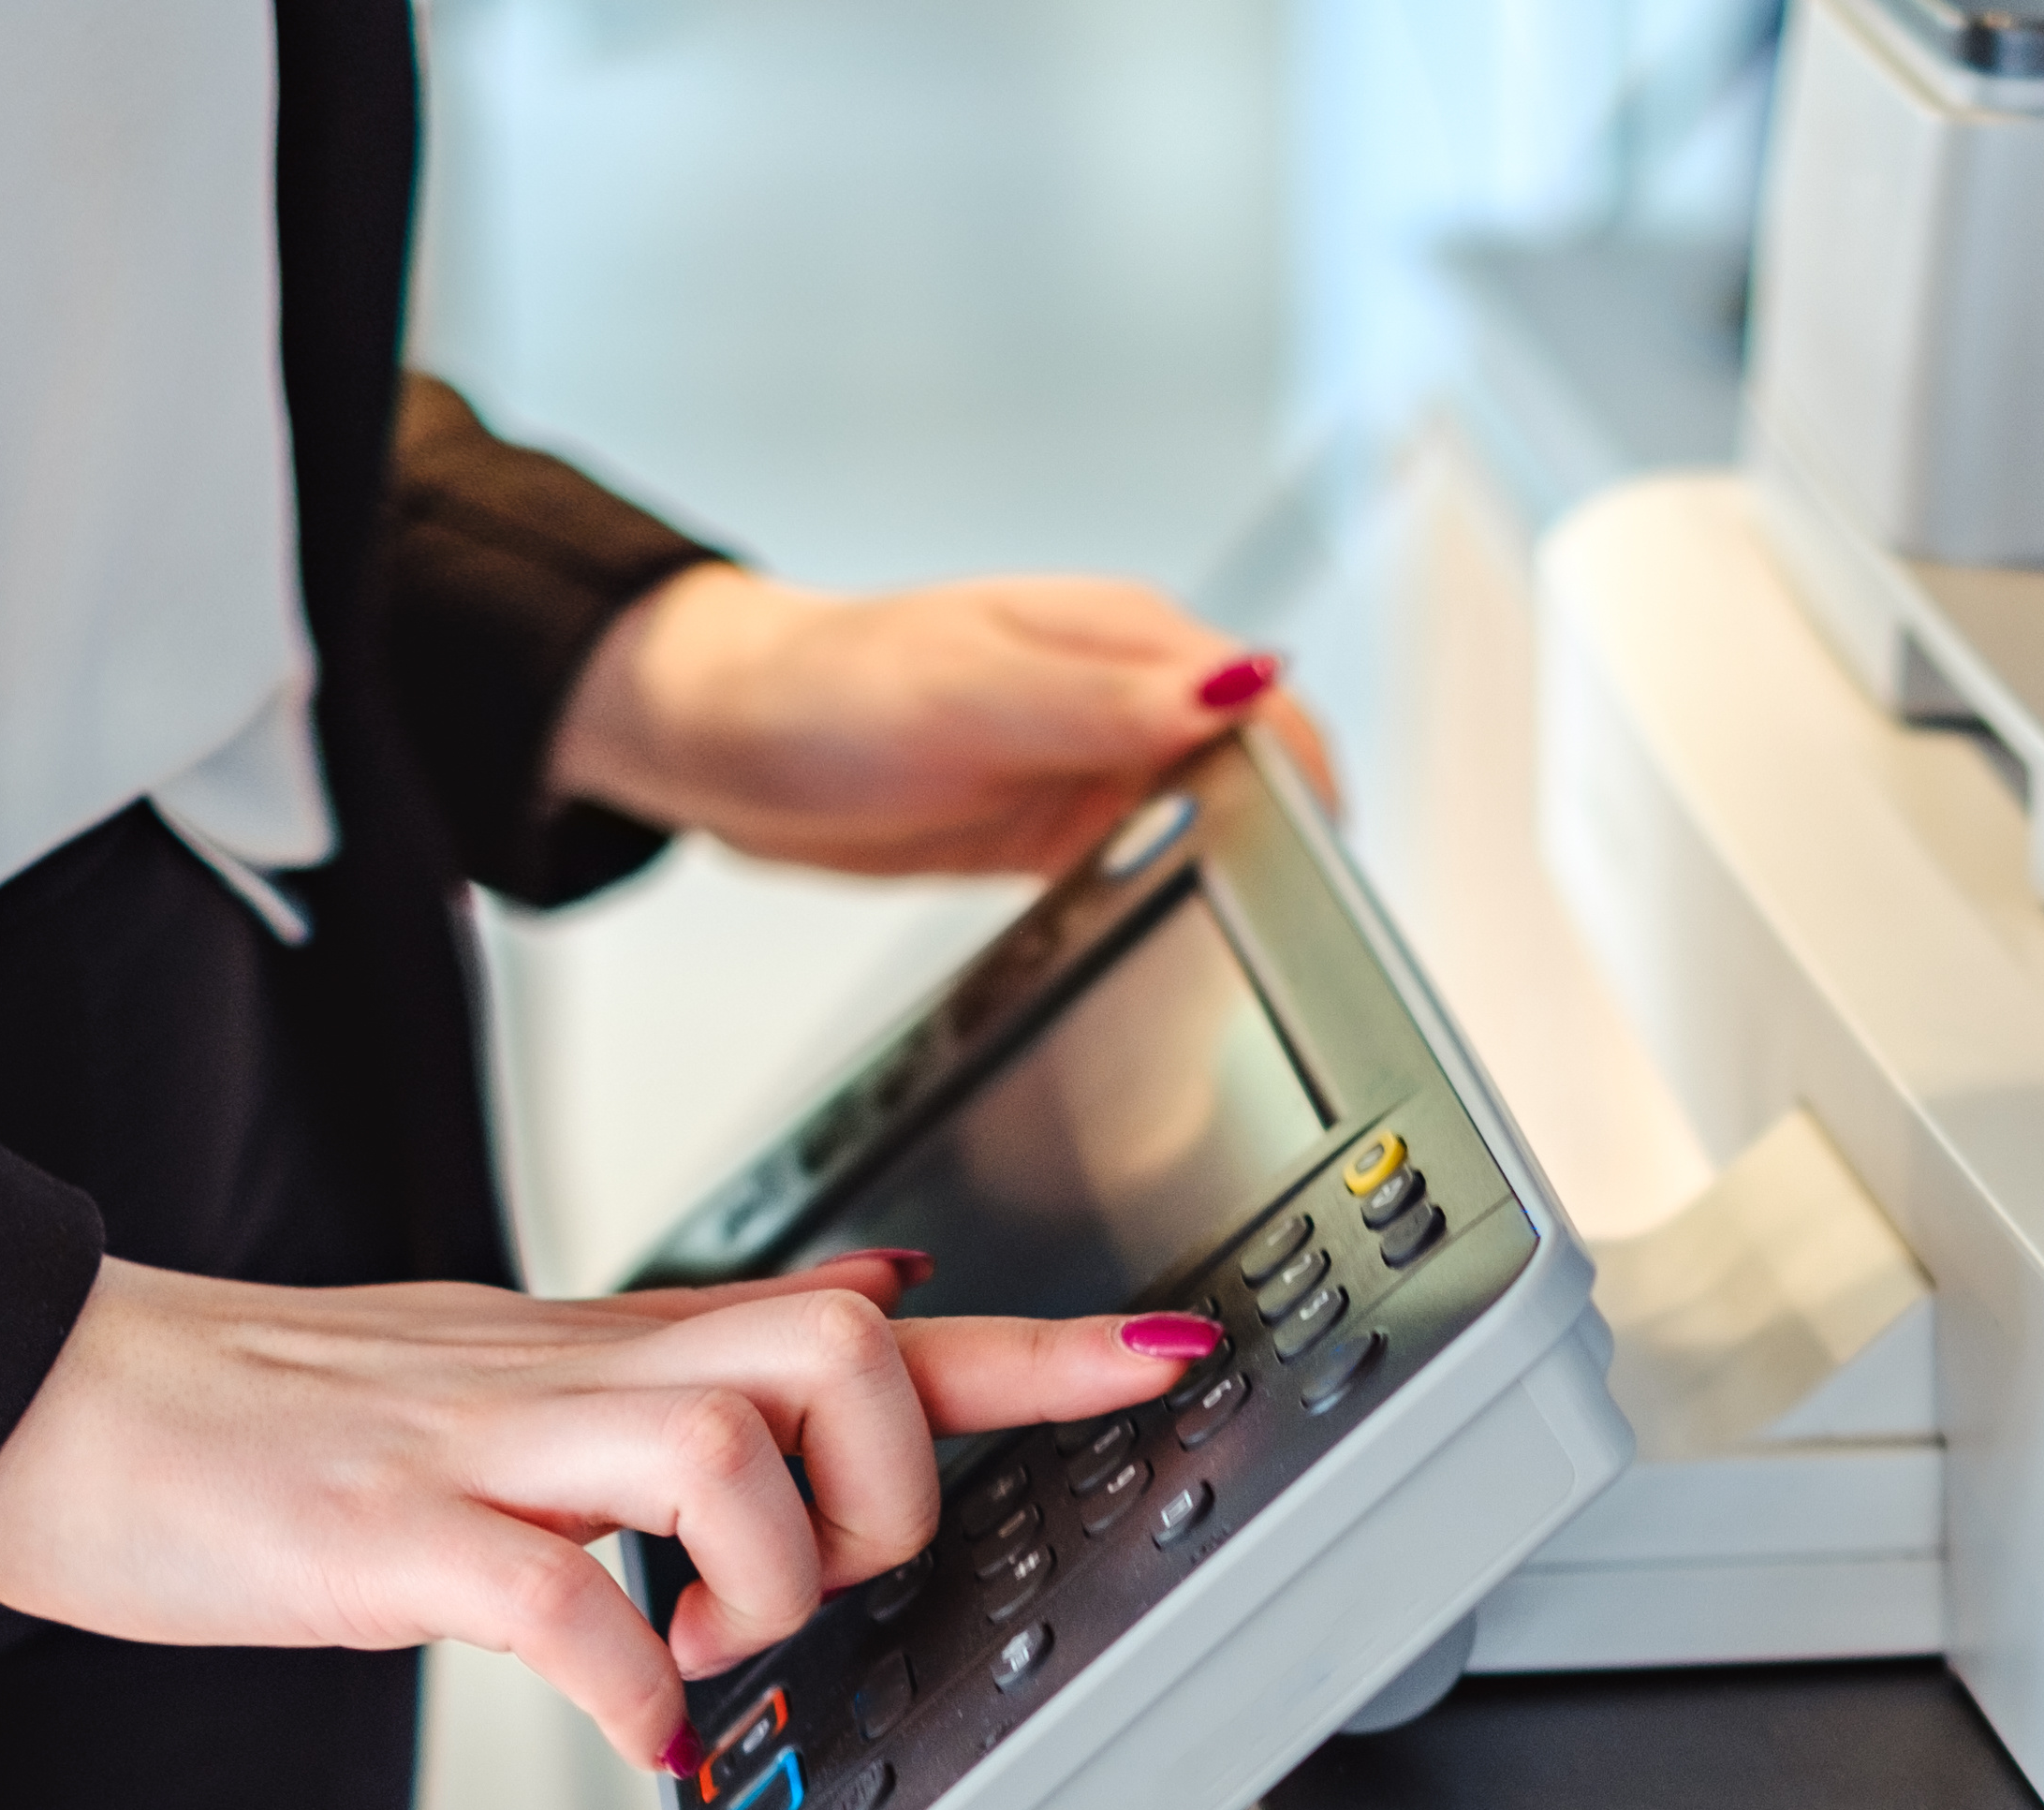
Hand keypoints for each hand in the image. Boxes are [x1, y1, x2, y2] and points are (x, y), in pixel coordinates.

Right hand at [0, 1250, 1220, 1768]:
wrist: (51, 1395)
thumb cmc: (274, 1422)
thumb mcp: (512, 1375)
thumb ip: (680, 1369)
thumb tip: (858, 1318)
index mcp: (610, 1355)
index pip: (864, 1316)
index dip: (1036, 1351)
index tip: (1172, 1361)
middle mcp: (570, 1375)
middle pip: (835, 1348)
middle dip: (886, 1484)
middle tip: (820, 1587)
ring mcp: (477, 1444)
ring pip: (724, 1445)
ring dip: (764, 1581)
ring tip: (704, 1657)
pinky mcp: (380, 1532)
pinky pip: (555, 1598)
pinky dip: (625, 1685)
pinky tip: (625, 1726)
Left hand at [546, 564, 1338, 875]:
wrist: (723, 738)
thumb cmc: (823, 691)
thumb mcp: (972, 694)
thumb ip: (1107, 700)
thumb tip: (1239, 689)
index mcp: (1125, 639)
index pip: (1269, 706)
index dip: (1311, 782)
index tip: (1321, 862)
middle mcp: (1124, 695)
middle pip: (1259, 769)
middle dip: (1289, 835)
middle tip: (1294, 924)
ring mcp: (1095, 761)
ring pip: (1213, 820)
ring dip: (1232, 867)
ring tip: (1235, 936)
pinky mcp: (1062, 823)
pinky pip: (1148, 862)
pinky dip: (1167, 894)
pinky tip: (1154, 930)